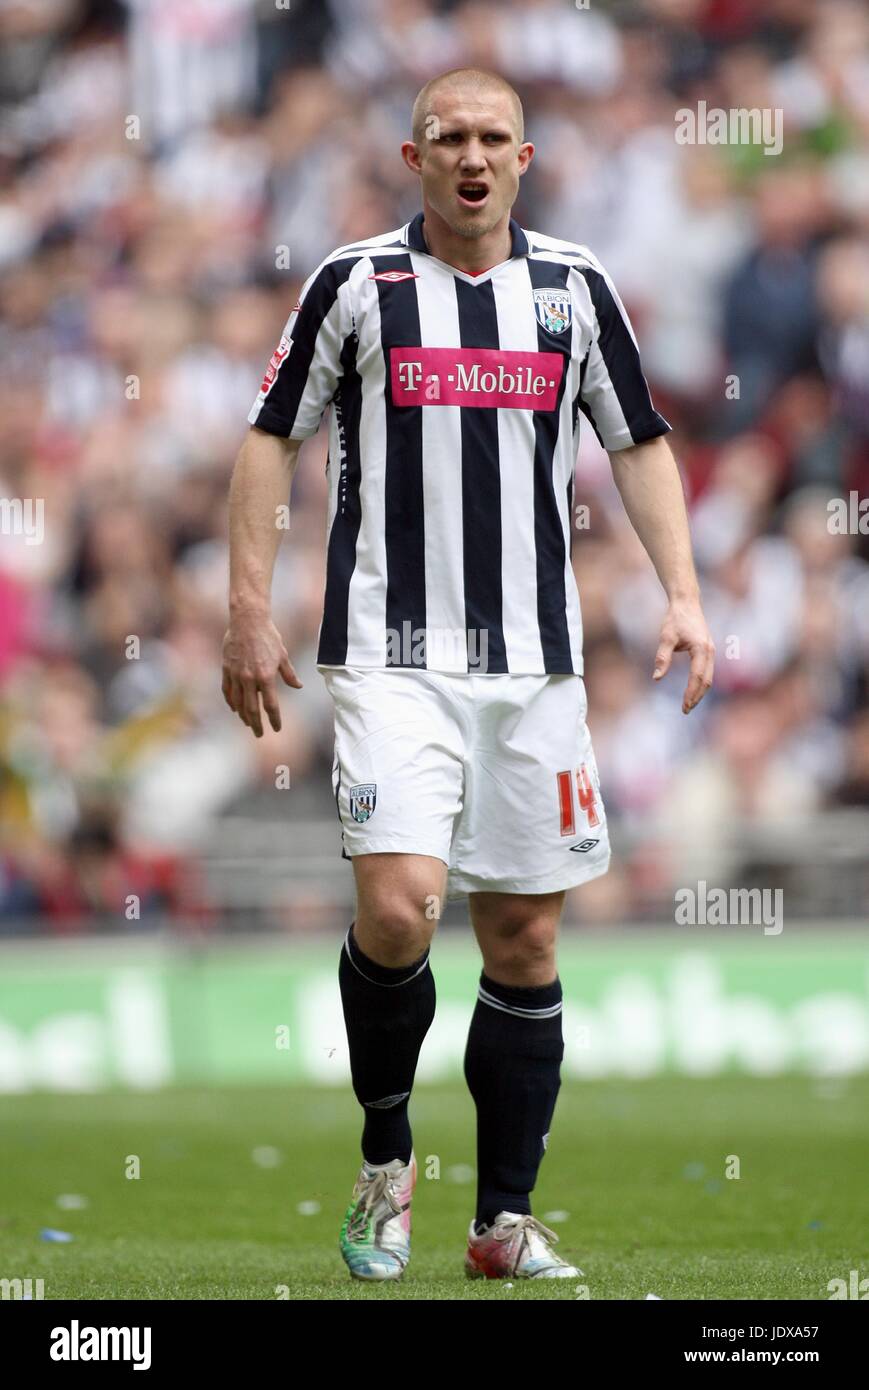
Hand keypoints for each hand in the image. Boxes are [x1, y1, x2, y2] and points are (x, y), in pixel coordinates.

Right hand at [221, 612, 301, 737]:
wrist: (247, 621)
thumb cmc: (269, 637)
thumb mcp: (283, 656)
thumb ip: (289, 674)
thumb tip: (298, 686)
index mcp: (266, 677)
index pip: (270, 706)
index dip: (274, 719)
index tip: (276, 728)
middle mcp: (249, 679)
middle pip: (252, 709)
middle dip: (256, 724)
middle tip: (259, 734)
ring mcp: (236, 675)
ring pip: (237, 703)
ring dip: (243, 716)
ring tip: (248, 723)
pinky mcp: (226, 669)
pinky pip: (227, 691)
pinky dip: (230, 702)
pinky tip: (234, 708)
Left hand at [652, 597, 714, 713]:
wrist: (686, 603)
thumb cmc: (675, 619)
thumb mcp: (665, 637)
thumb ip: (662, 658)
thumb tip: (657, 678)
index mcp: (701, 649)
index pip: (697, 677)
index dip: (691, 693)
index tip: (683, 706)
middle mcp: (710, 651)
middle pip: (706, 680)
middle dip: (696, 697)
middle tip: (685, 710)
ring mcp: (711, 651)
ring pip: (709, 677)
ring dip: (700, 692)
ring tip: (688, 704)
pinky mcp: (708, 651)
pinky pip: (707, 671)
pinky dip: (701, 683)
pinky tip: (693, 691)